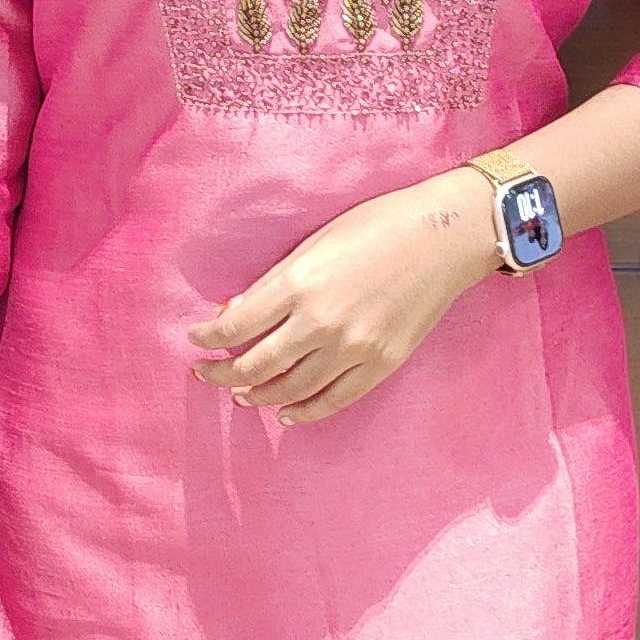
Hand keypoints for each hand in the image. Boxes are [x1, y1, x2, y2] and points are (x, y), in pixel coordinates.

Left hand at [189, 168, 497, 421]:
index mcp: (299, 283)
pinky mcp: (381, 363)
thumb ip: (274, 284)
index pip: (235, 326)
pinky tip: (285, 413)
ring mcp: (353, 347)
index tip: (195, 338)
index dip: (208, 336)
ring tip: (241, 395)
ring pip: (290, 389)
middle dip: (221, 373)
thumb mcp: (314, 243)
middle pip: (254, 365)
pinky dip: (304, 412)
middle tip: (205, 374)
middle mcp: (321, 322)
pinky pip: (333, 400)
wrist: (444, 236)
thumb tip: (234, 314)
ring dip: (258, 395)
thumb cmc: (377, 225)